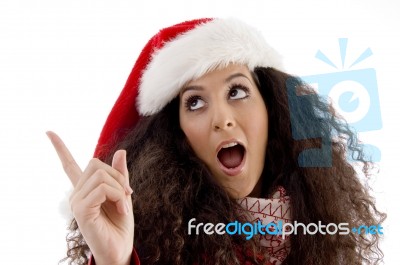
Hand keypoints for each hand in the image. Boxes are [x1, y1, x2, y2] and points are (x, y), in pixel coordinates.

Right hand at [47, 131, 133, 264]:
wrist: (120, 249)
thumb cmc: (120, 224)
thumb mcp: (123, 195)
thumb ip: (120, 175)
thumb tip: (121, 151)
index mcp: (85, 189)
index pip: (69, 165)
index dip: (60, 148)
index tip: (49, 132)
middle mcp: (77, 193)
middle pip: (95, 163)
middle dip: (117, 175)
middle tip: (127, 194)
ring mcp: (76, 201)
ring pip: (101, 175)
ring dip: (120, 188)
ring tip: (124, 205)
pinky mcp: (81, 210)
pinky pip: (103, 189)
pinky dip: (117, 196)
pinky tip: (122, 210)